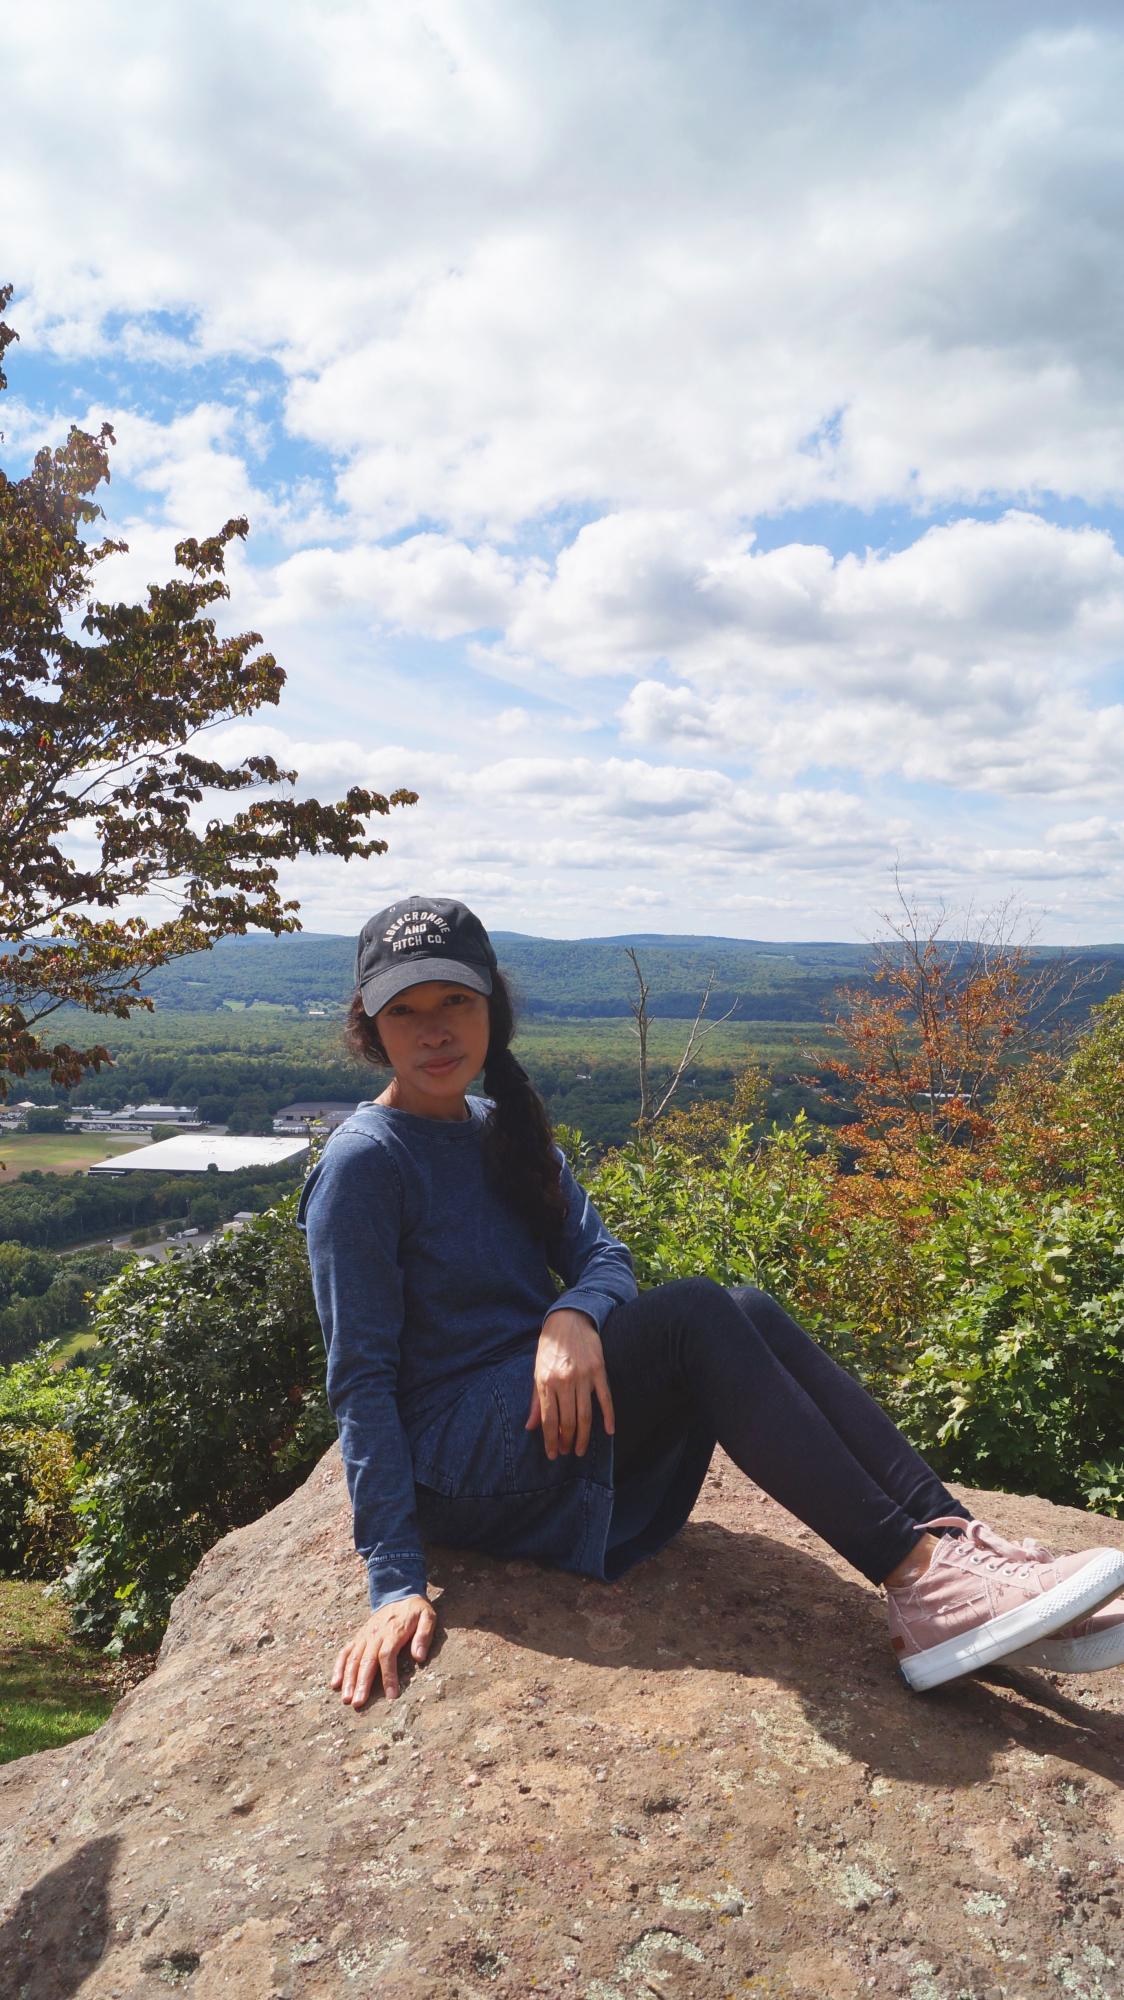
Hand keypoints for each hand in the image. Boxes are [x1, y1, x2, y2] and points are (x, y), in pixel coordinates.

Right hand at [331, 1593, 435, 1705]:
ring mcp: (364, 1636)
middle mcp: (375, 1635)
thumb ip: (424, 1635)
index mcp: (393, 1632)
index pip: (387, 1656)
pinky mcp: (358, 1637)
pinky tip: (335, 1683)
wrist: (398, 1593)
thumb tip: (419, 1657)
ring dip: (348, 1679)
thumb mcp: (427, 1617)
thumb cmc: (415, 1610)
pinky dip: (338, 1667)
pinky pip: (345, 1652)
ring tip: (346, 1699)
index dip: (388, 1676)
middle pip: (366, 1661)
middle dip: (362, 1683)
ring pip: (353, 1659)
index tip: (391, 1695)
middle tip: (359, 1703)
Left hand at [526, 1307, 615, 1459]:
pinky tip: (609, 1431)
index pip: (548, 1420)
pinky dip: (609, 1416)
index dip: (551, 1440)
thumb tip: (530, 1426)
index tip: (553, 1454)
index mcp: (545, 1382)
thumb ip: (535, 1401)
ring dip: (584, 1436)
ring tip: (581, 1450)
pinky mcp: (598, 1370)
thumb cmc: (549, 1348)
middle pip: (567, 1420)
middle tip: (567, 1453)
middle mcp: (564, 1381)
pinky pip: (605, 1397)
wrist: (568, 1320)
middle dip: (567, 1441)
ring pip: (585, 1414)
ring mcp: (583, 1376)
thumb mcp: (537, 1371)